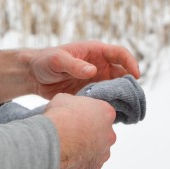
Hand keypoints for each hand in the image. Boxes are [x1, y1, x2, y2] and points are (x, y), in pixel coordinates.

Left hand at [25, 40, 139, 100]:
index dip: (130, 62)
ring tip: (127, 110)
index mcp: (95, 52)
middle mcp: (100, 66)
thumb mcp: (57, 60)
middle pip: (122, 74)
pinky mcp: (91, 94)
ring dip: (121, 98)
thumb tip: (92, 71)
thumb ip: (74, 65)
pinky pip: (105, 100)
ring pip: (116, 89)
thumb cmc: (45, 61)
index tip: (136, 76)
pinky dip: (110, 107)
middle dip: (130, 85)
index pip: (119, 53)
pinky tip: (112, 116)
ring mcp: (96, 81)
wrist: (33, 76)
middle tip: (134, 99)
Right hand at [44, 92, 116, 168]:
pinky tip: (66, 158)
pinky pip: (87, 166)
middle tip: (72, 133)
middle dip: (89, 135)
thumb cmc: (61, 115)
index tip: (77, 117)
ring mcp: (103, 154)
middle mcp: (110, 134)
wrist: (56, 139)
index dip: (88, 116)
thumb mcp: (64, 99)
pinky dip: (78, 164)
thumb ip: (73, 105)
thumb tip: (68, 109)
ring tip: (66, 147)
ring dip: (84, 150)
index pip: (102, 114)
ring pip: (96, 152)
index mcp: (106, 113)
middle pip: (102, 135)